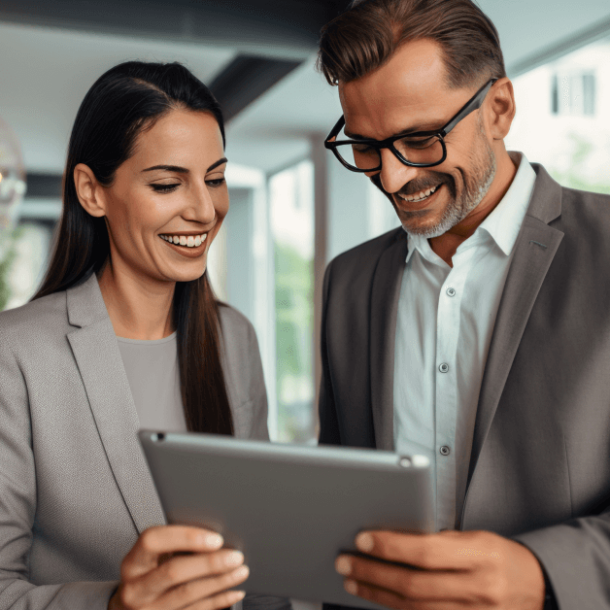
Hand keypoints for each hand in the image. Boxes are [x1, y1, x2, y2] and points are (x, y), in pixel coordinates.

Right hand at [108, 525, 248, 609]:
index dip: (186, 537)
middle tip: (235, 556)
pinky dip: (218, 601)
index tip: (215, 538)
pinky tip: (233, 591)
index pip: (154, 541)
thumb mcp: (150, 557)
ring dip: (220, 582)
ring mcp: (149, 609)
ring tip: (240, 571)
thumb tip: (212, 535)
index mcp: (133, 563)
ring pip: (188, 594)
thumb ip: (172, 545)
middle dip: (210, 563)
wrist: (129, 609)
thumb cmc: (148, 574)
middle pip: (174, 572)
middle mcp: (136, 588)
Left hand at [335, 529, 545, 609]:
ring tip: (352, 580)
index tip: (363, 539)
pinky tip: (377, 600)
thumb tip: (393, 538)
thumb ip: (440, 541)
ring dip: (377, 594)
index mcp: (481, 556)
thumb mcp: (476, 538)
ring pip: (415, 609)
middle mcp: (479, 590)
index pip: (426, 551)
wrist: (537, 588)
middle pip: (414, 585)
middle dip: (373, 572)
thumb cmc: (500, 557)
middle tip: (345, 561)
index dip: (391, 546)